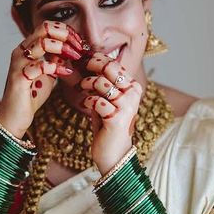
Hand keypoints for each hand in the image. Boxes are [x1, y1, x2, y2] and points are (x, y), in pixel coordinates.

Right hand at [0, 21, 84, 137]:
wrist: (16, 117)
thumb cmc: (31, 96)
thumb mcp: (49, 75)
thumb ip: (56, 61)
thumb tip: (70, 49)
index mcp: (27, 48)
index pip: (47, 27)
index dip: (66, 31)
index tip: (80, 43)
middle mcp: (21, 52)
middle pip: (44, 28)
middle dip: (66, 35)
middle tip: (79, 47)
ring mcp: (18, 63)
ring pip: (42, 43)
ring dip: (63, 48)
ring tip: (75, 57)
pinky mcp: (19, 78)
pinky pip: (40, 66)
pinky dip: (56, 67)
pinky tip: (66, 73)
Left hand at [80, 53, 141, 173]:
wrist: (114, 153)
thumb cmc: (107, 125)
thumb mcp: (106, 100)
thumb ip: (101, 83)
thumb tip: (85, 62)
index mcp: (133, 86)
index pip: (113, 63)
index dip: (95, 59)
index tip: (83, 62)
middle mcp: (133, 93)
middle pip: (109, 67)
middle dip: (90, 66)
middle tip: (80, 71)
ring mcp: (126, 106)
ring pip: (100, 83)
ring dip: (86, 85)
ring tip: (82, 91)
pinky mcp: (116, 118)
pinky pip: (96, 101)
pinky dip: (87, 101)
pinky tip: (86, 105)